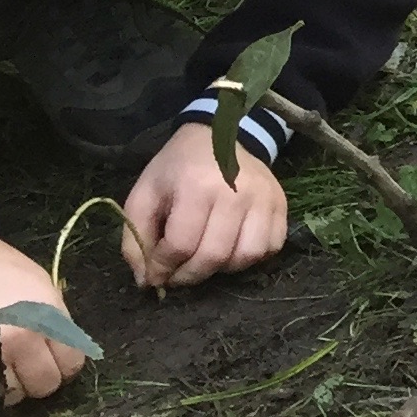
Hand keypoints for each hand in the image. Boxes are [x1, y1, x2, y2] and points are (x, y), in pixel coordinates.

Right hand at [0, 240, 88, 398]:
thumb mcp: (42, 289)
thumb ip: (56, 325)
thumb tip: (64, 355)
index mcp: (46, 322)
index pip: (70, 365)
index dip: (63, 363)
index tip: (52, 357)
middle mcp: (18, 344)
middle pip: (44, 386)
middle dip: (39, 378)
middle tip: (26, 363)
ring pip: (12, 396)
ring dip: (11, 384)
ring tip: (1, 361)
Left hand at [125, 123, 288, 289]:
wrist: (223, 136)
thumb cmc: (178, 167)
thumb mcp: (145, 194)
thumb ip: (136, 237)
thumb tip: (145, 280)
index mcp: (196, 186)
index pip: (181, 245)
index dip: (163, 268)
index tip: (155, 275)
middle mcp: (235, 192)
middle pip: (214, 256)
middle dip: (189, 276)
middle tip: (176, 276)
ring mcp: (264, 199)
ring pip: (245, 257)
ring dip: (221, 269)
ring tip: (205, 260)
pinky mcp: (281, 206)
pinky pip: (270, 248)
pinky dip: (249, 259)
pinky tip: (231, 248)